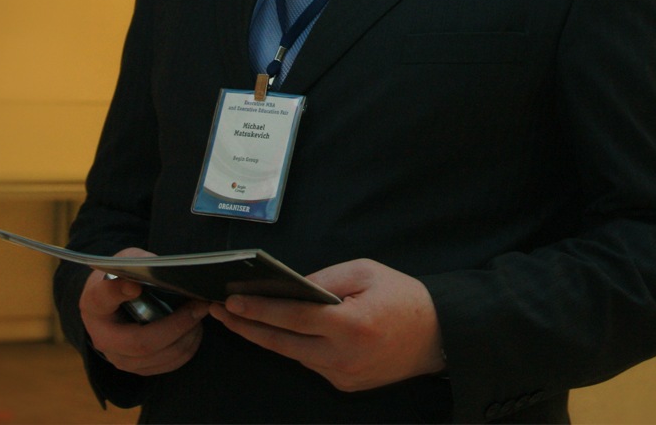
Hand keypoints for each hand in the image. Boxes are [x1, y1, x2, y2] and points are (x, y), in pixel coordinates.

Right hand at [78, 249, 207, 375]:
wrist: (114, 306)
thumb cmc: (122, 279)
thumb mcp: (126, 262)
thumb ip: (140, 263)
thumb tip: (162, 272)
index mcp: (94, 302)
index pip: (102, 298)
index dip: (117, 292)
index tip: (136, 285)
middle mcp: (102, 336)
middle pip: (141, 342)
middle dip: (176, 325)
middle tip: (199, 306)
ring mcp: (118, 358)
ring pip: (157, 357)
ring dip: (186, 337)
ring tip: (199, 315)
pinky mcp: (136, 368)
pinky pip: (166, 365)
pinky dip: (186, 348)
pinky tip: (193, 330)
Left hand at [209, 258, 445, 390]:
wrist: (437, 336)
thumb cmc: (403, 297)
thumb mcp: (366, 272)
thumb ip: (325, 280)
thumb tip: (289, 290)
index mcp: (350, 325)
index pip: (292, 318)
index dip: (258, 311)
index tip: (230, 302)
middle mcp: (343, 356)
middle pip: (282, 344)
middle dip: (246, 328)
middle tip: (218, 313)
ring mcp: (343, 375)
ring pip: (293, 355)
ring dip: (266, 337)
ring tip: (239, 318)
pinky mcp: (345, 384)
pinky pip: (311, 363)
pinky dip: (293, 346)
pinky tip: (276, 331)